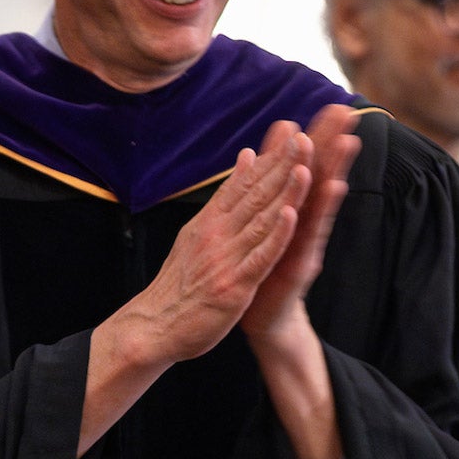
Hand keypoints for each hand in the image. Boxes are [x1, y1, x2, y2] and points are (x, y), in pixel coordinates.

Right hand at [117, 124, 311, 365]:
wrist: (154, 326)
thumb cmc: (179, 284)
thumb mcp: (197, 233)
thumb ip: (225, 197)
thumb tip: (246, 157)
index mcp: (211, 221)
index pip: (245, 184)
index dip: (271, 158)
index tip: (293, 133)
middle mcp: (218, 234)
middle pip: (256, 194)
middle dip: (282, 165)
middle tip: (305, 137)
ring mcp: (226, 258)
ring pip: (261, 219)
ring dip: (284, 192)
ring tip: (303, 164)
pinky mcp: (233, 285)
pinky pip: (258, 257)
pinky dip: (274, 236)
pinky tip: (290, 216)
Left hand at [241, 106, 361, 342]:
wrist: (262, 314)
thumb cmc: (266, 262)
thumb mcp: (270, 218)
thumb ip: (275, 182)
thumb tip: (281, 141)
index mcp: (293, 208)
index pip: (308, 167)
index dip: (321, 136)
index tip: (335, 105)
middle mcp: (305, 222)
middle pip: (322, 177)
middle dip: (335, 144)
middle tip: (352, 114)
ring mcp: (306, 243)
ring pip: (321, 202)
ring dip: (335, 172)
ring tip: (347, 145)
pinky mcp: (301, 265)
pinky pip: (310, 237)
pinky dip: (318, 215)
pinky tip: (329, 193)